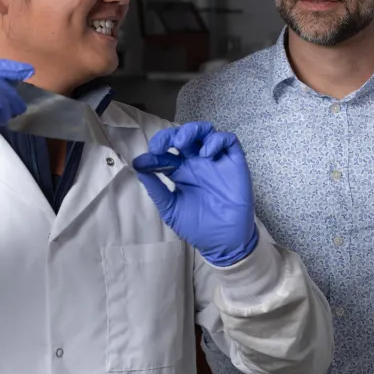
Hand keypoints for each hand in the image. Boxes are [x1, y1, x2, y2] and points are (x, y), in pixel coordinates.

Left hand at [132, 121, 258, 266]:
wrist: (225, 242)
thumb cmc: (198, 227)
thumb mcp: (171, 210)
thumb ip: (157, 190)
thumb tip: (139, 168)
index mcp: (181, 172)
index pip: (166, 154)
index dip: (153, 154)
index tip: (143, 162)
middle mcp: (197, 162)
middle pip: (183, 136)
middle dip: (169, 136)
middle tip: (159, 147)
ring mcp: (216, 161)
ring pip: (205, 131)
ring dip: (191, 131)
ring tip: (181, 143)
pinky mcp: (234, 163)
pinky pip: (228, 140)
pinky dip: (216, 140)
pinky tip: (206, 154)